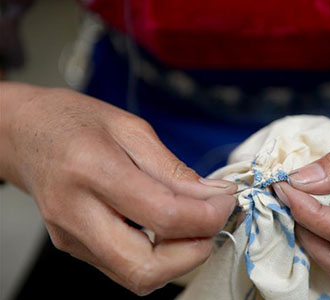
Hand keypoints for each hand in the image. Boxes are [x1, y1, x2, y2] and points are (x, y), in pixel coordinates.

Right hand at [0, 83, 236, 294]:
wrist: (25, 134)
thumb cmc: (76, 122)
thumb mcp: (132, 129)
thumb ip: (174, 170)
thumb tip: (214, 196)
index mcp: (93, 171)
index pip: (164, 215)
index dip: (207, 216)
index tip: (226, 201)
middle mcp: (76, 213)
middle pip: (146, 266)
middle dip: (194, 252)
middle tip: (211, 222)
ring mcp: (72, 237)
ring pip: (136, 277)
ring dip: (178, 259)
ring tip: (192, 225)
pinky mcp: (74, 248)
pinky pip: (125, 268)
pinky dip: (158, 257)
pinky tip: (166, 229)